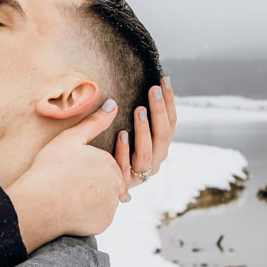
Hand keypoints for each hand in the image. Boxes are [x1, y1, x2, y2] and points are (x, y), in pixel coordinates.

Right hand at [5, 99, 127, 250]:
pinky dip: (87, 215)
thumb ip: (94, 122)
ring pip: (103, 201)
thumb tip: (112, 104)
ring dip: (91, 200)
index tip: (70, 171)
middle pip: (107, 183)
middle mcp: (118, 184)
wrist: (39, 204)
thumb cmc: (51, 168)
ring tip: (68, 197)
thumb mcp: (70, 139)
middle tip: (69, 185)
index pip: (104, 165)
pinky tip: (70, 210)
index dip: (86, 168)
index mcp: (110, 162)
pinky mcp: (104, 223)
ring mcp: (112, 205)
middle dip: (92, 185)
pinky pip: (97, 218)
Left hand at [115, 78, 177, 197]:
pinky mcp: (123, 183)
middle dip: (159, 111)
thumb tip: (141, 84)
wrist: (96, 185)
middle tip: (153, 90)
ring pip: (146, 153)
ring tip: (139, 110)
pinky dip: (124, 151)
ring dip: (144, 130)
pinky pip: (125, 167)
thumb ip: (137, 114)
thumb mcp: (129, 130)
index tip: (165, 80)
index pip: (170, 123)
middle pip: (162, 136)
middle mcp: (154, 161)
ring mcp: (140, 174)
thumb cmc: (113, 149)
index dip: (169, 102)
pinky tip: (121, 134)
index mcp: (160, 147)